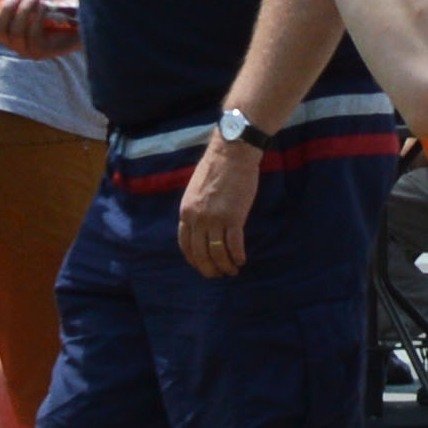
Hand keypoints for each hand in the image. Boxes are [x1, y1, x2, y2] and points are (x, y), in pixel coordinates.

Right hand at [0, 0, 79, 62]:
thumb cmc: (45, 3)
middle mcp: (11, 41)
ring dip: (24, 10)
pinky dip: (36, 16)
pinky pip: (31, 34)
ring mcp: (25, 49)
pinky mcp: (39, 52)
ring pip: (15, 31)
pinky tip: (43, 7)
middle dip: (5, 9)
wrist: (73, 15)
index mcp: (4, 28)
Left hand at [178, 128, 260, 278]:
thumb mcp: (196, 190)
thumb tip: (201, 228)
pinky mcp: (233, 218)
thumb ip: (196, 210)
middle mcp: (198, 218)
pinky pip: (234, 246)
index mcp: (186, 211)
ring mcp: (215, 219)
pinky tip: (242, 260)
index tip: (203, 267)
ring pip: (218, 254)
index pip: (186, 245)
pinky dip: (238, 257)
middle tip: (219, 274)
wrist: (232, 152)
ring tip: (233, 270)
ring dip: (226, 266)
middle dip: (210, 269)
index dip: (194, 260)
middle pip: (201, 254)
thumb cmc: (217, 168)